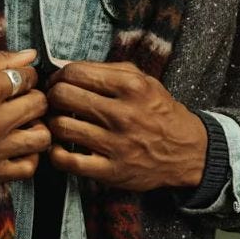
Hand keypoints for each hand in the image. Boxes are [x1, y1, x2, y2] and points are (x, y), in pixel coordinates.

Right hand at [0, 47, 50, 185]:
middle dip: (32, 98)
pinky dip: (27, 156)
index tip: (13, 82)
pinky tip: (15, 146)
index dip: (24, 77)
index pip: (30, 79)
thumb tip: (31, 55)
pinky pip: (27, 168)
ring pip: (41, 138)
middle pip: (39, 105)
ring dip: (35, 127)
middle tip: (18, 100)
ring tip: (21, 124)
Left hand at [46, 61, 207, 191]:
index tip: (58, 82)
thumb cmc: (158, 112)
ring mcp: (117, 145)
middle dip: (52, 96)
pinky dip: (55, 153)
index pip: (75, 72)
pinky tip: (61, 147)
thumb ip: (104, 69)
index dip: (59, 76)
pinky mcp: (111, 171)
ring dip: (52, 123)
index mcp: (131, 86)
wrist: (187, 152)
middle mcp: (123, 114)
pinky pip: (68, 161)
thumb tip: (64, 67)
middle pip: (63, 96)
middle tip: (55, 102)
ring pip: (61, 127)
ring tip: (58, 122)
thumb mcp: (142, 80)